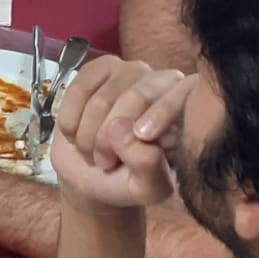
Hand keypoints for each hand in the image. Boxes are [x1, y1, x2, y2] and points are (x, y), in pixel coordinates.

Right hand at [50, 57, 192, 210]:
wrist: (89, 175)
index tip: (142, 135)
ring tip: (93, 153)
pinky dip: (70, 122)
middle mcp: (164, 83)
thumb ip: (149, 166)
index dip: (161, 112)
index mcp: (188, 110)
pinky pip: (77, 91)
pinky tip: (76, 134)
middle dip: (112, 137)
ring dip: (87, 137)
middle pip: (137, 96)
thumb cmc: (127, 181)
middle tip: (105, 163)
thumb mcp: (146, 189)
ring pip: (102, 99)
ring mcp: (130, 72)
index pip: (183, 96)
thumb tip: (124, 130)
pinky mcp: (98, 69)